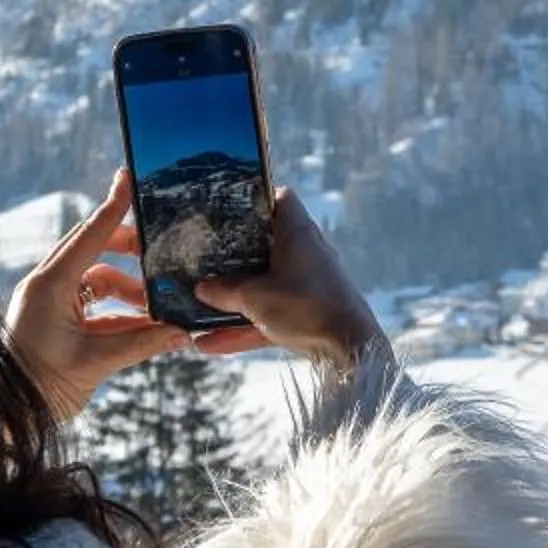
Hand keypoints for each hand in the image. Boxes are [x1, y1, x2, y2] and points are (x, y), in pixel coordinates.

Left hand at [5, 170, 188, 422]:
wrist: (7, 419)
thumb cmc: (40, 388)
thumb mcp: (95, 363)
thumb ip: (141, 344)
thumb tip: (183, 334)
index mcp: (50, 285)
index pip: (89, 235)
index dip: (113, 207)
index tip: (129, 178)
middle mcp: (47, 287)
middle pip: (92, 249)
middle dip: (127, 248)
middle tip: (160, 251)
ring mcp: (50, 303)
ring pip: (97, 279)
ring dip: (128, 288)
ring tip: (158, 305)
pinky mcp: (56, 322)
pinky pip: (94, 304)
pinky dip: (119, 310)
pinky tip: (145, 324)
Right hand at [192, 187, 387, 371]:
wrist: (350, 348)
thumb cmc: (305, 307)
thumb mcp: (254, 297)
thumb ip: (226, 291)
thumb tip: (202, 288)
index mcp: (297, 233)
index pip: (281, 199)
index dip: (257, 199)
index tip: (229, 208)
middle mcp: (306, 253)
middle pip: (267, 244)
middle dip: (236, 254)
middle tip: (206, 256)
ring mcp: (309, 284)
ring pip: (265, 285)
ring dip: (234, 299)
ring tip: (198, 309)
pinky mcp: (310, 313)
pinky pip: (270, 316)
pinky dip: (244, 328)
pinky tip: (209, 345)